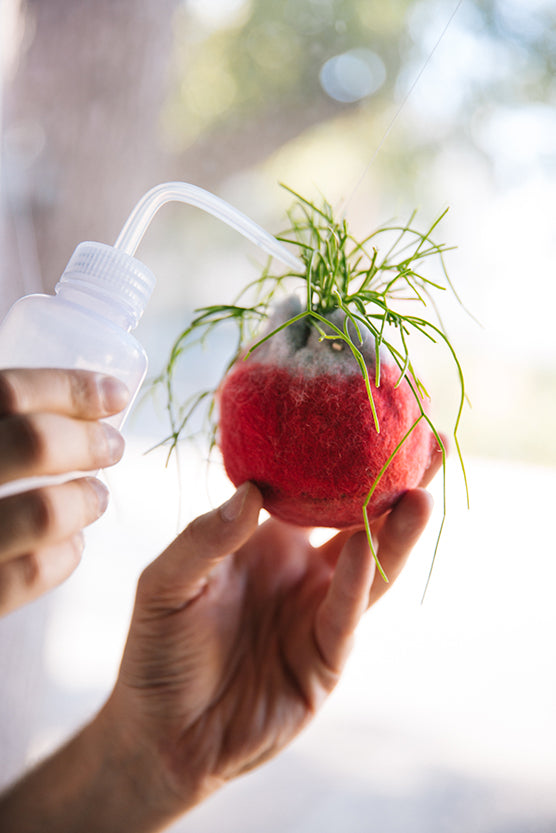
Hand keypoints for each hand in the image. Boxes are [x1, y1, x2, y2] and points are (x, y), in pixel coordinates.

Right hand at [0, 368, 128, 615]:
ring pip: (43, 512)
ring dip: (84, 500)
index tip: (113, 395)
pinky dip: (64, 556)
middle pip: (33, 443)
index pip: (7, 391)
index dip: (70, 387)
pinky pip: (27, 576)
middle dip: (88, 441)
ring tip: (95, 497)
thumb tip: (63, 399)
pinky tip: (70, 545)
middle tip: (111, 446)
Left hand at [99, 470, 436, 827]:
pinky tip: (370, 546)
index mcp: (264, 541)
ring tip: (419, 491)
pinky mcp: (325, 657)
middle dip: (390, 485)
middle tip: (425, 445)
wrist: (162, 736)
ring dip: (394, 531)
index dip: (337, 457)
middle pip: (354, 520)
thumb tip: (251, 489)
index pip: (309, 489)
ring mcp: (317, 611)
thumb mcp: (166, 585)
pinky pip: (345, 613)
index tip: (365, 419)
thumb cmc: (158, 651)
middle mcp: (300, 569)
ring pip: (367, 565)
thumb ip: (204, 539)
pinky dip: (359, 580)